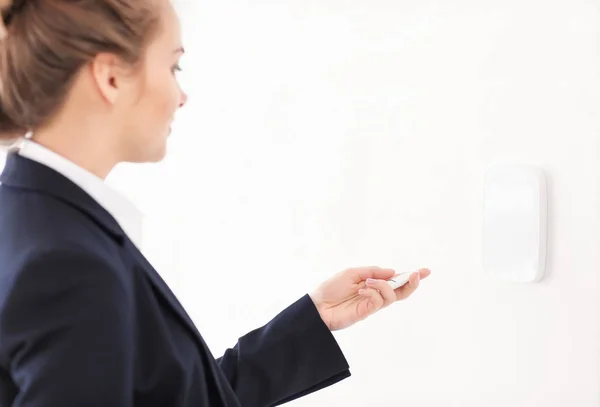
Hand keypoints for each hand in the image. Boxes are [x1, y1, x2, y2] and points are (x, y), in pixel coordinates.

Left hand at [309, 266, 430, 330]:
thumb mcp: (352, 273)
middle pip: (401, 292)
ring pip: (392, 296)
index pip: (395, 281)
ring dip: (384, 285)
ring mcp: (371, 304)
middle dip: (412, 283)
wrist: (317, 305)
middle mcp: (375, 295)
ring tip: (368, 282)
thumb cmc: (331, 288)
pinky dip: (373, 292)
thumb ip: (372, 272)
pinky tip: (362, 290)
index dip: (410, 276)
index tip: (425, 271)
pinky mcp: (366, 312)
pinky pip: (378, 301)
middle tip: (417, 274)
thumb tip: (393, 272)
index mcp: (372, 284)